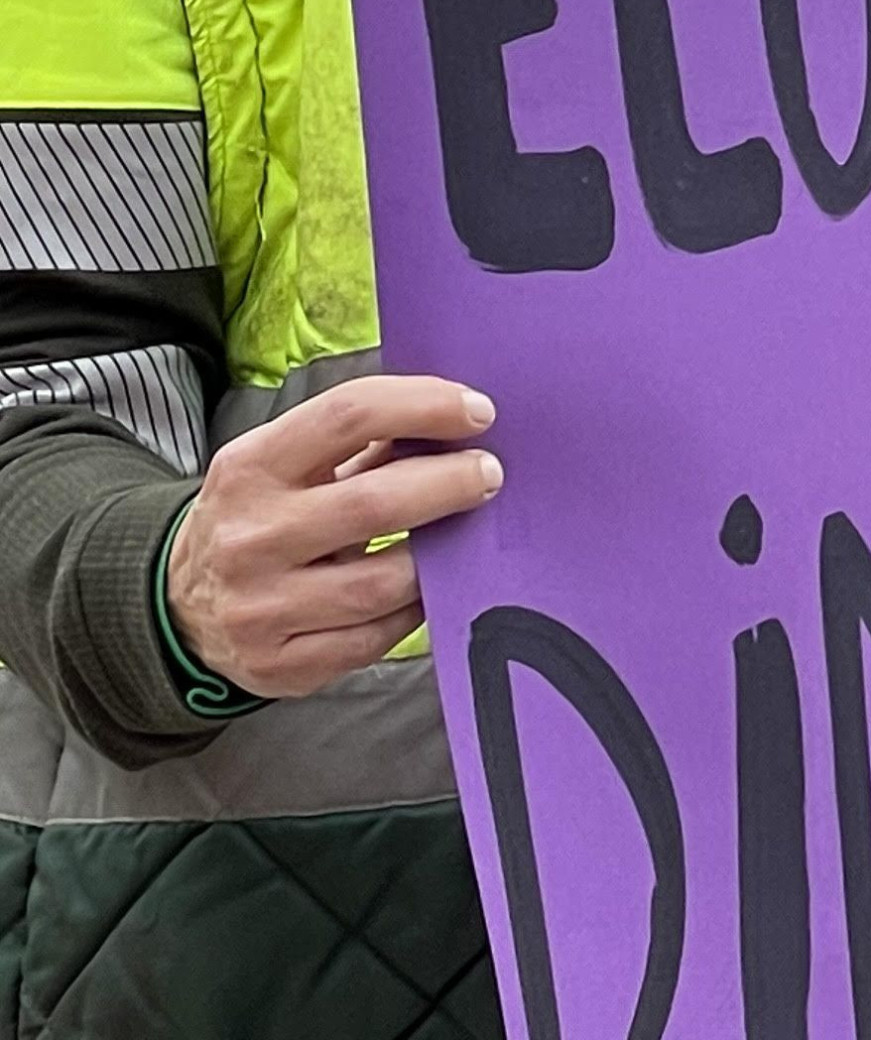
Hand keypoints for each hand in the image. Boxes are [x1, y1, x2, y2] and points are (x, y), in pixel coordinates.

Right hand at [164, 376, 500, 701]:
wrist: (181, 605)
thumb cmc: (260, 517)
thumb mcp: (286, 464)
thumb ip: (360, 439)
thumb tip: (457, 416)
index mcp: (250, 468)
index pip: (347, 416)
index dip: (425, 406)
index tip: (478, 412)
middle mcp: (248, 539)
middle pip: (374, 504)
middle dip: (449, 484)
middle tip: (488, 475)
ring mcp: (259, 609)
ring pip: (381, 584)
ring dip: (438, 558)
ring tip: (461, 538)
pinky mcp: (277, 666)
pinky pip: (373, 640)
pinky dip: (412, 613)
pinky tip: (427, 591)